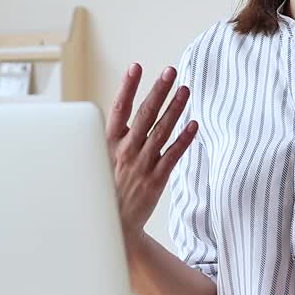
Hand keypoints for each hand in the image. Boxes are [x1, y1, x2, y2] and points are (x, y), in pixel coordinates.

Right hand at [107, 63, 197, 240]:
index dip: (127, 87)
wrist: (112, 227)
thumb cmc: (107, 187)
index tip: (136, 67)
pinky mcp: (155, 180)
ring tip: (186, 89)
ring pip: (161, 132)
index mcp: (107, 144)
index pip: (118, 109)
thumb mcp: (100, 159)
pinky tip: (194, 124)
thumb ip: (112, 135)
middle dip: (158, 91)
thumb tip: (123, 107)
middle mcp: (124, 152)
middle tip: (170, 71)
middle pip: (144, 115)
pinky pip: (172, 156)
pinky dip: (183, 140)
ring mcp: (141, 166)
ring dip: (174, 109)